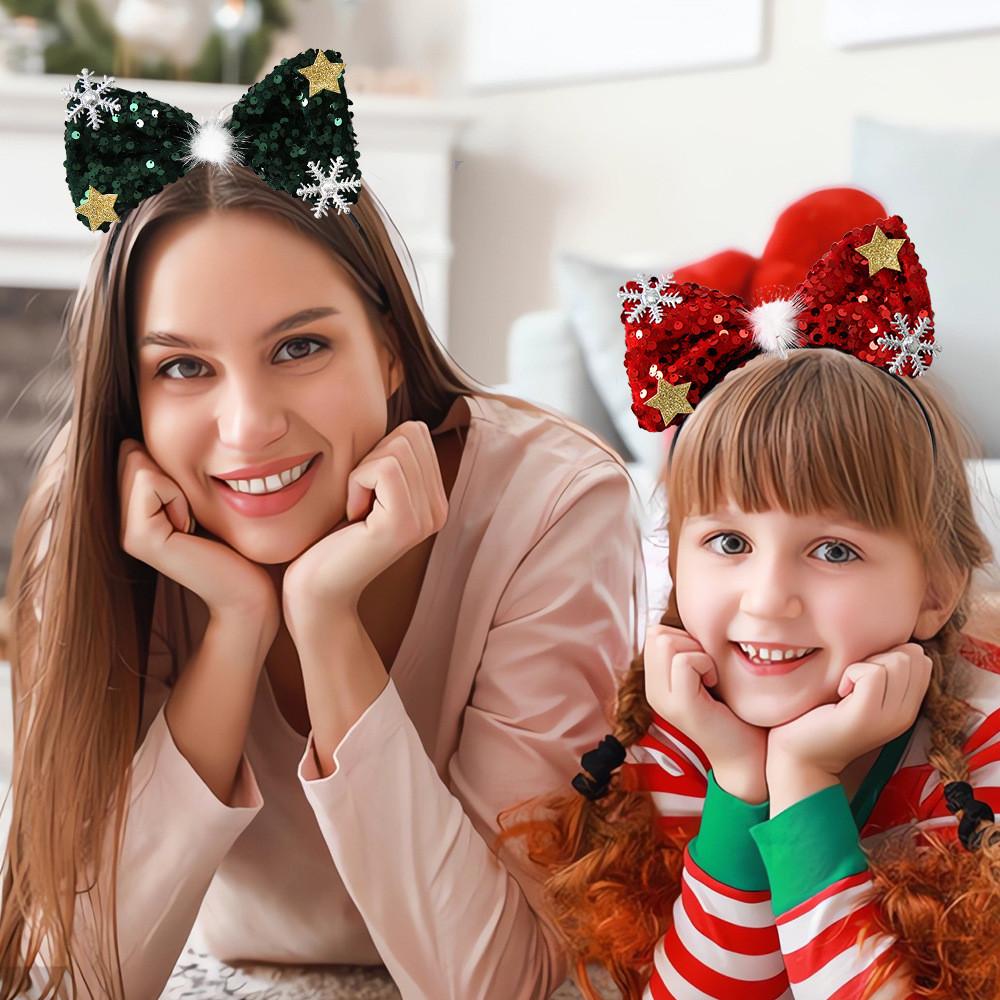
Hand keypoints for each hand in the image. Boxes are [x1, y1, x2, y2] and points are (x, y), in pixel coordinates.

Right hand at [118, 439, 279, 637]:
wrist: (249, 589)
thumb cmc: (236, 540)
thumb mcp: (201, 495)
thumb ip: (172, 469)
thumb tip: (141, 434)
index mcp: (135, 510)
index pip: (133, 448)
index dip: (172, 463)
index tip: (192, 503)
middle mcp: (122, 521)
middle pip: (131, 451)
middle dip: (171, 470)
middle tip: (192, 512)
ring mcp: (125, 531)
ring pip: (137, 462)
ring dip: (177, 483)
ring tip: (192, 521)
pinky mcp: (138, 538)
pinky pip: (149, 480)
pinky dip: (178, 495)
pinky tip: (190, 528)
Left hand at [282, 421, 447, 638]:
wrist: (316, 589)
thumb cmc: (330, 536)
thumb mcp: (365, 487)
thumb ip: (387, 457)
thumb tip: (399, 416)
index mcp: (434, 498)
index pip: (416, 432)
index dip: (377, 449)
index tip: (363, 491)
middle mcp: (439, 509)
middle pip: (411, 434)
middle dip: (372, 456)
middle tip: (358, 499)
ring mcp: (427, 518)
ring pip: (397, 447)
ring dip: (361, 471)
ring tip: (356, 509)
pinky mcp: (405, 524)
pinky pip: (382, 468)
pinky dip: (356, 483)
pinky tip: (353, 515)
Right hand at [644, 624, 767, 802]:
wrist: (747, 757)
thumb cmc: (734, 712)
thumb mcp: (705, 676)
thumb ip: (691, 652)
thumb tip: (691, 625)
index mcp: (656, 682)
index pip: (654, 633)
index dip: (683, 637)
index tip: (703, 662)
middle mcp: (652, 690)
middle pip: (657, 633)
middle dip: (689, 641)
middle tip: (708, 668)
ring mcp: (662, 699)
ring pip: (667, 642)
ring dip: (698, 652)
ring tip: (710, 676)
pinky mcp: (680, 705)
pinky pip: (684, 661)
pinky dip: (705, 664)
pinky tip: (714, 683)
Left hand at [767, 642, 932, 778]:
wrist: (802, 754)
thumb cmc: (825, 715)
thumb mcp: (863, 692)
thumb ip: (883, 672)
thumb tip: (899, 641)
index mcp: (907, 707)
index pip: (922, 660)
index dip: (892, 653)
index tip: (867, 672)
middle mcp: (905, 714)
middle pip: (912, 656)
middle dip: (880, 655)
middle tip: (855, 679)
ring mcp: (890, 717)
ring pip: (897, 661)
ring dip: (864, 664)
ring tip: (848, 687)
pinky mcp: (867, 715)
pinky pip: (874, 673)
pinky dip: (852, 673)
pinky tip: (840, 691)